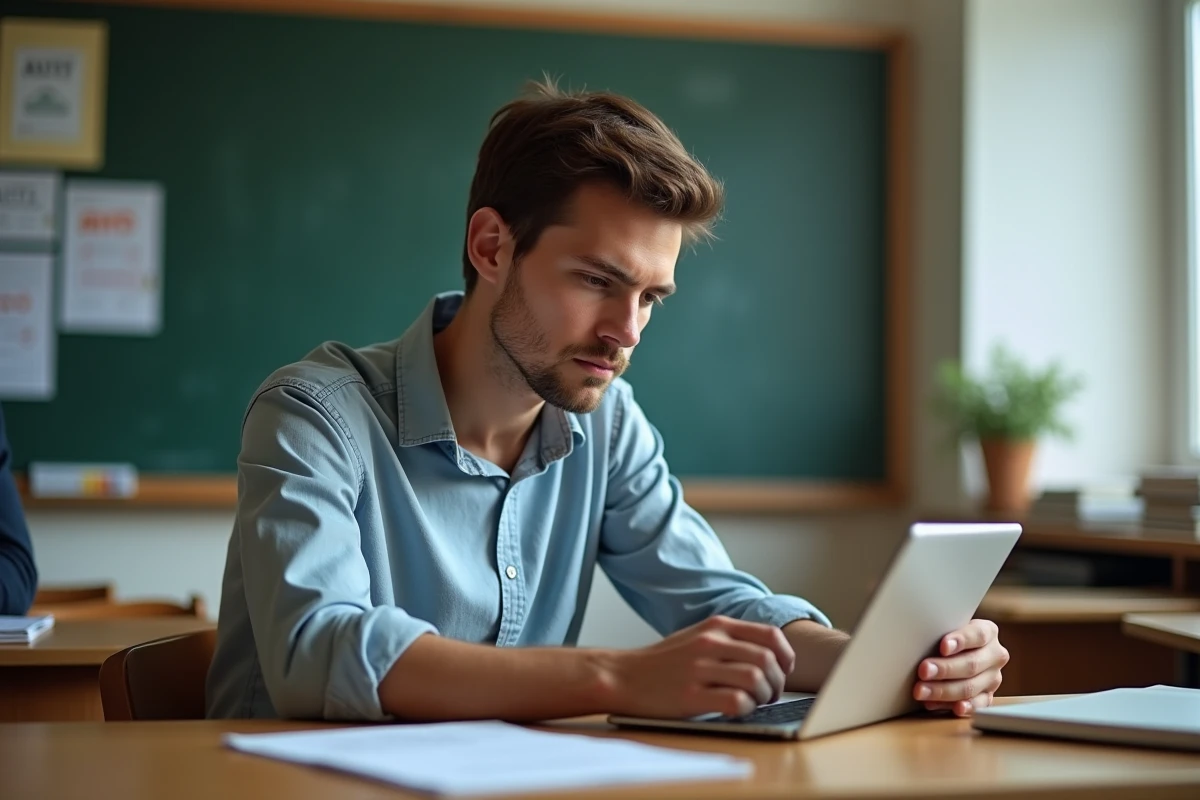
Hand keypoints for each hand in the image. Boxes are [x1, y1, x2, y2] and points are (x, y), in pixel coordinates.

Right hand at [608, 616, 794, 718]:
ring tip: (753, 703)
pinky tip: (735, 711)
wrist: (622, 676)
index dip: (786, 656)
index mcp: (716, 626)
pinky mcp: (690, 696)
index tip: (782, 671)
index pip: (770, 635)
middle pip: (768, 659)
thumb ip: (730, 640)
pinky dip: (745, 709)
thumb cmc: (663, 663)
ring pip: (756, 679)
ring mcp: (699, 668)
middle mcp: (710, 643)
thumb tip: (772, 657)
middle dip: (777, 682)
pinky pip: (736, 702)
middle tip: (769, 695)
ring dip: (763, 697)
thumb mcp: (697, 637)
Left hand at [913, 619, 1007, 716]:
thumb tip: (919, 635)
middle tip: (923, 671)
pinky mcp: (988, 696)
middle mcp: (995, 655)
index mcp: (988, 632)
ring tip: (921, 691)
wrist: (956, 649)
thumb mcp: (947, 626)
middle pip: (972, 664)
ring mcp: (993, 678)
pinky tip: (952, 708)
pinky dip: (964, 707)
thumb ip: (941, 630)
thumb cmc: (947, 634)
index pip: (977, 635)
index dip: (960, 641)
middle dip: (945, 669)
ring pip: (971, 687)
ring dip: (944, 691)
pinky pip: (977, 705)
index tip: (942, 646)